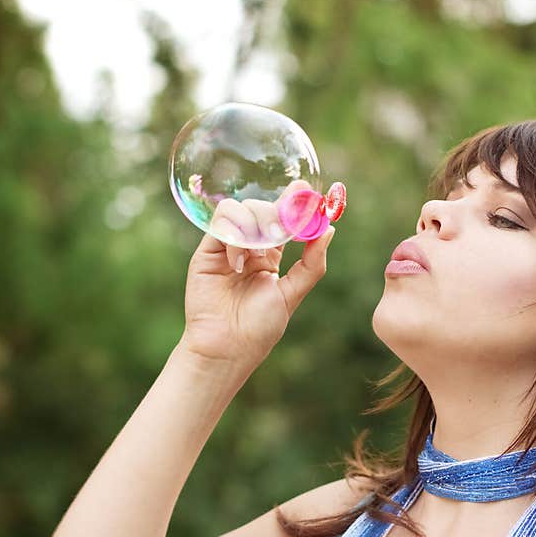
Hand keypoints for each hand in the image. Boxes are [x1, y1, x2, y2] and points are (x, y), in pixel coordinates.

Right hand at [181, 201, 335, 368]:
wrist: (227, 347)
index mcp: (270, 257)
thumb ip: (312, 264)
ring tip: (259, 252)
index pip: (283, 221)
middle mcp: (248, 248)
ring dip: (255, 224)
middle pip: (263, 209)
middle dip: (277, 213)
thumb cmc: (259, 328)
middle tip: (283, 231)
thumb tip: (328, 230)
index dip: (294, 203)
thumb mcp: (292, 294)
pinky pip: (221, 223)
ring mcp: (227, 247)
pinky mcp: (207, 251)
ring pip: (241, 209)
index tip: (306, 189)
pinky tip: (238, 263)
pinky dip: (234, 234)